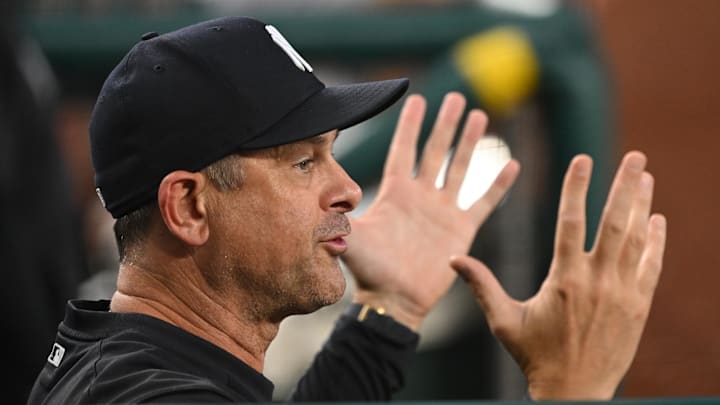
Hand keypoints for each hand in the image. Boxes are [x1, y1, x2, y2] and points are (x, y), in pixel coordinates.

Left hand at [342, 92, 519, 329]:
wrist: (395, 300)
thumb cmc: (370, 271)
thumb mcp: (351, 239)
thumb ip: (338, 218)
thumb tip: (319, 202)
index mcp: (395, 192)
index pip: (403, 149)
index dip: (410, 125)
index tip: (417, 97)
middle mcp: (421, 196)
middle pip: (435, 150)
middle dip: (446, 123)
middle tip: (457, 96)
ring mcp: (442, 211)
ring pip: (460, 168)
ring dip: (471, 143)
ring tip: (480, 116)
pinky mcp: (461, 230)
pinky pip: (483, 202)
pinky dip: (498, 185)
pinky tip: (512, 164)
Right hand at [450, 152, 666, 399]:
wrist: (575, 392)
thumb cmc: (535, 356)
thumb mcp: (503, 321)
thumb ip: (481, 286)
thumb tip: (453, 259)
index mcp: (563, 280)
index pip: (571, 222)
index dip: (576, 187)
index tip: (582, 159)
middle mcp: (596, 282)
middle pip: (613, 223)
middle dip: (625, 186)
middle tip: (636, 156)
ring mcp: (622, 293)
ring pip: (635, 240)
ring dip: (642, 204)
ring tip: (647, 176)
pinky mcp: (639, 307)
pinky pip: (651, 267)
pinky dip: (656, 242)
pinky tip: (658, 219)